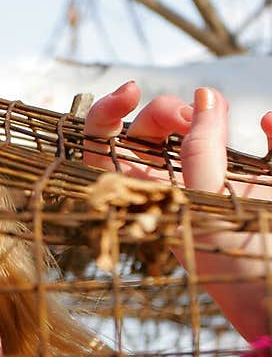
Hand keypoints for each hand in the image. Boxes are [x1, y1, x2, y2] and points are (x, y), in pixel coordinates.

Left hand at [82, 81, 271, 342]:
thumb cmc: (233, 264)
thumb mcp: (205, 205)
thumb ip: (201, 152)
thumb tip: (205, 98)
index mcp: (144, 198)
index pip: (102, 150)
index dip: (106, 114)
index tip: (132, 92)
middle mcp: (171, 188)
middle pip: (149, 133)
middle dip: (167, 112)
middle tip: (192, 118)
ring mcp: (212, 183)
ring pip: (199, 129)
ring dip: (211, 113)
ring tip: (223, 114)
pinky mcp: (255, 184)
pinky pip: (255, 142)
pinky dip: (267, 128)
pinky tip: (266, 124)